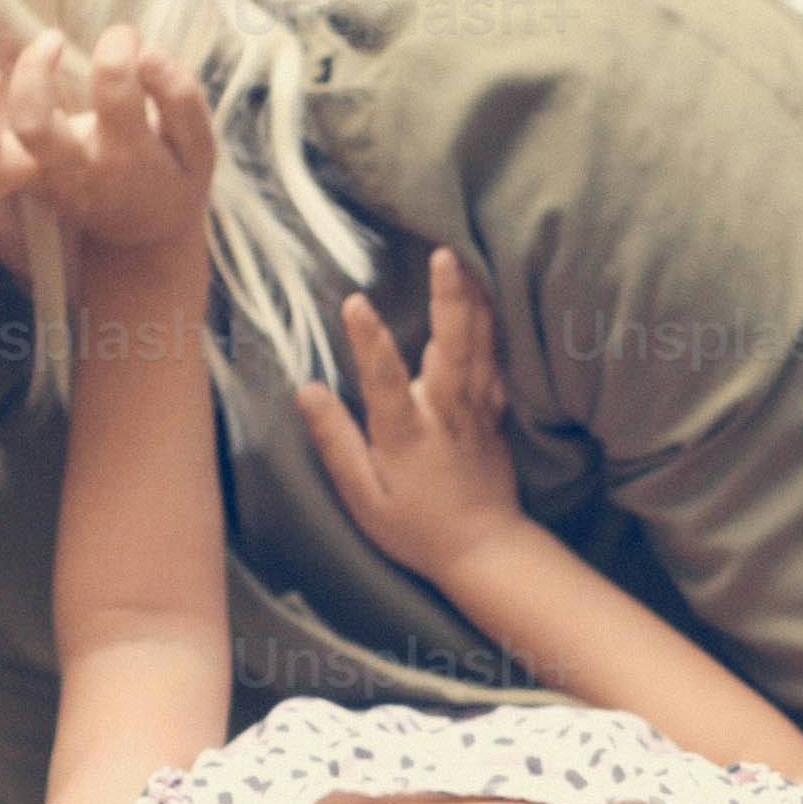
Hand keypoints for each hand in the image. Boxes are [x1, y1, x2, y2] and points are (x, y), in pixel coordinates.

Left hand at [0, 20, 215, 249]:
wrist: (145, 239)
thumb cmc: (172, 179)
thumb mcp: (199, 148)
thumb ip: (180, 98)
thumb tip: (147, 51)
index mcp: (126, 156)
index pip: (114, 87)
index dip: (119, 45)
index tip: (129, 41)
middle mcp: (76, 171)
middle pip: (34, 124)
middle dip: (36, 69)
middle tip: (55, 38)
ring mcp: (43, 179)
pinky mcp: (23, 181)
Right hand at [294, 250, 523, 585]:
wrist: (485, 549)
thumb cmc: (417, 529)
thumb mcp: (365, 500)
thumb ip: (337, 443)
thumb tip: (306, 391)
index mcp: (408, 434)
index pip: (384, 379)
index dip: (369, 341)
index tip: (354, 302)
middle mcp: (447, 414)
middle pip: (451, 349)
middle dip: (448, 299)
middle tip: (445, 254)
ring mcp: (477, 410)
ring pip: (479, 346)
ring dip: (474, 300)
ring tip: (469, 258)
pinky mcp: (494, 412)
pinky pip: (496, 362)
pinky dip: (494, 327)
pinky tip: (490, 298)